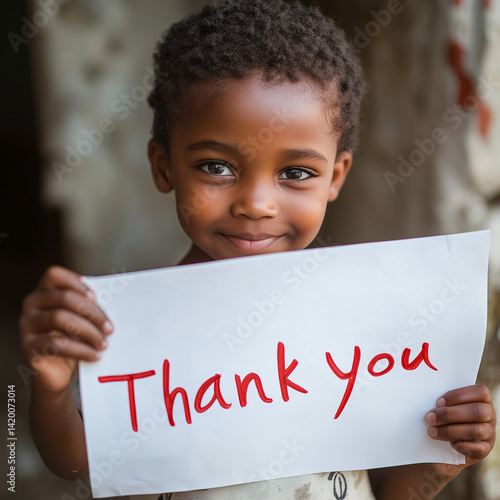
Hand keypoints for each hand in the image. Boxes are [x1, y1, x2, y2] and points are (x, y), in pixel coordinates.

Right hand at [19, 266, 112, 392]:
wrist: (56, 372)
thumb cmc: (72, 339)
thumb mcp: (79, 318)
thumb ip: (87, 306)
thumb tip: (111, 298)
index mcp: (44, 292)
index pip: (54, 275)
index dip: (76, 283)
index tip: (96, 298)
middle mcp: (31, 304)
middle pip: (64, 298)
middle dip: (92, 312)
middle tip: (110, 328)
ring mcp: (26, 325)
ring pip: (60, 318)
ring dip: (89, 332)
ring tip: (104, 344)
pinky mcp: (28, 347)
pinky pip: (57, 344)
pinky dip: (81, 350)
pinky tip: (94, 355)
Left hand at [425, 385, 495, 472]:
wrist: (450, 441)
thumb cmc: (447, 415)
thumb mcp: (448, 405)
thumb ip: (444, 402)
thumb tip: (429, 404)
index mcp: (482, 399)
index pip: (479, 392)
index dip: (458, 396)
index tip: (438, 402)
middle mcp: (489, 415)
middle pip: (477, 412)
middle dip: (450, 414)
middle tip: (430, 418)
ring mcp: (489, 432)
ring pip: (476, 430)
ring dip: (450, 431)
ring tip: (432, 432)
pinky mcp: (485, 449)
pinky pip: (478, 449)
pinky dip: (462, 446)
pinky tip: (450, 444)